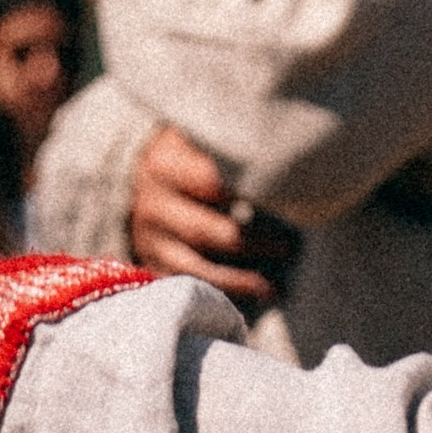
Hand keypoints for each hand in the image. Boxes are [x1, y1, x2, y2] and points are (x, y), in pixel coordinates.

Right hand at [129, 123, 299, 308]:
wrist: (140, 172)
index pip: (210, 181)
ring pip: (192, 267)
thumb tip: (290, 150)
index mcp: (164, 163)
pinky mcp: (150, 262)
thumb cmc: (191, 149)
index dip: (248, 193)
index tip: (284, 201)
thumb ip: (231, 143)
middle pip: (204, 230)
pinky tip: (248, 298)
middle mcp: (152, 203)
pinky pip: (184, 285)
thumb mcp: (201, 134)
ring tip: (273, 289)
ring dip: (236, 280)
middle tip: (290, 247)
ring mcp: (148, 237)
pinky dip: (217, 293)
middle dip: (250, 243)